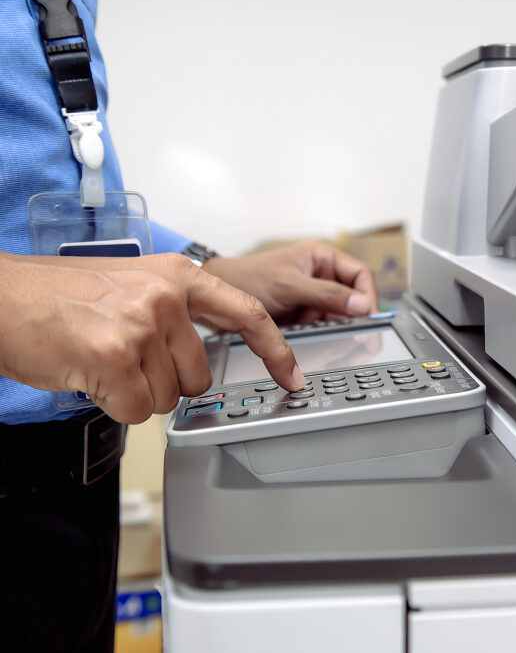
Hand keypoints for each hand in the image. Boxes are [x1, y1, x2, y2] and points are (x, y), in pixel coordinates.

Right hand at [0, 253, 305, 423]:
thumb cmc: (54, 297)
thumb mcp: (129, 285)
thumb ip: (173, 313)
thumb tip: (198, 355)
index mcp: (177, 276)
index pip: (247, 313)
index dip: (275, 350)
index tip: (291, 376)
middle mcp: (166, 297)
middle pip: (198, 376)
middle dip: (164, 381)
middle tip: (124, 360)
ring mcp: (142, 325)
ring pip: (168, 397)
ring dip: (135, 392)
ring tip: (101, 361)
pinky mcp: (115, 357)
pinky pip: (137, 410)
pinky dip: (113, 405)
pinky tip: (89, 376)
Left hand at [201, 240, 377, 322]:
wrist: (215, 298)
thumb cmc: (248, 280)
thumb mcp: (291, 286)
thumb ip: (328, 294)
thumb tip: (362, 305)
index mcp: (323, 257)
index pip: (360, 275)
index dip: (368, 296)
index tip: (369, 318)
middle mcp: (321, 275)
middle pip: (352, 298)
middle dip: (352, 316)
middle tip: (355, 336)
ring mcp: (313, 296)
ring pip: (339, 315)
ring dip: (336, 328)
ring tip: (329, 338)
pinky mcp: (304, 314)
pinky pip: (323, 326)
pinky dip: (323, 335)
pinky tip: (318, 341)